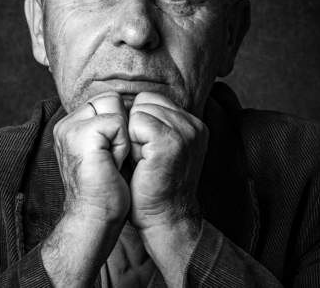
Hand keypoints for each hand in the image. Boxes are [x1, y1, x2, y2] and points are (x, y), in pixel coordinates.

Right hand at [53, 91, 130, 222]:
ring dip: (121, 135)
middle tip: (111, 158)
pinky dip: (122, 144)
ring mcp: (70, 128)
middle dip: (120, 126)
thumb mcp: (104, 150)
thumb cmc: (105, 189)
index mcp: (70, 126)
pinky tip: (111, 164)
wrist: (94, 218)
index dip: (118, 125)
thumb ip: (106, 126)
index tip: (110, 154)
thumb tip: (127, 105)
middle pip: (110, 98)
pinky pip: (117, 123)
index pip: (105, 100)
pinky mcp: (82, 135)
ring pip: (114, 105)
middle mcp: (66, 124)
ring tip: (111, 160)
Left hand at [128, 91, 208, 230]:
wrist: (165, 219)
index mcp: (193, 123)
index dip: (139, 121)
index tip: (146, 149)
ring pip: (140, 110)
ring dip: (133, 134)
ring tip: (143, 159)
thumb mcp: (160, 147)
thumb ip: (155, 122)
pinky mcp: (170, 141)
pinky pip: (136, 122)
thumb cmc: (154, 185)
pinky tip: (140, 161)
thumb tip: (126, 101)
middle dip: (135, 125)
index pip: (152, 98)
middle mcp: (193, 124)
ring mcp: (185, 131)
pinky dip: (131, 141)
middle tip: (144, 156)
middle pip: (145, 100)